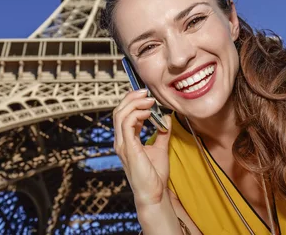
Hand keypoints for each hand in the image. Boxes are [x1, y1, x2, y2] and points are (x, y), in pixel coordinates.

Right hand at [113, 89, 172, 207]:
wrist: (153, 193)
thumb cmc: (154, 175)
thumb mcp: (161, 148)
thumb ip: (162, 132)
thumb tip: (166, 117)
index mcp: (126, 140)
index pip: (123, 114)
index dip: (133, 101)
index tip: (147, 95)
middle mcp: (120, 141)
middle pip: (118, 111)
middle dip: (131, 98)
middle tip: (147, 92)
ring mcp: (122, 144)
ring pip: (120, 114)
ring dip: (135, 103)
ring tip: (149, 100)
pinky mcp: (127, 148)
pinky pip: (127, 124)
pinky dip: (137, 114)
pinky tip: (149, 113)